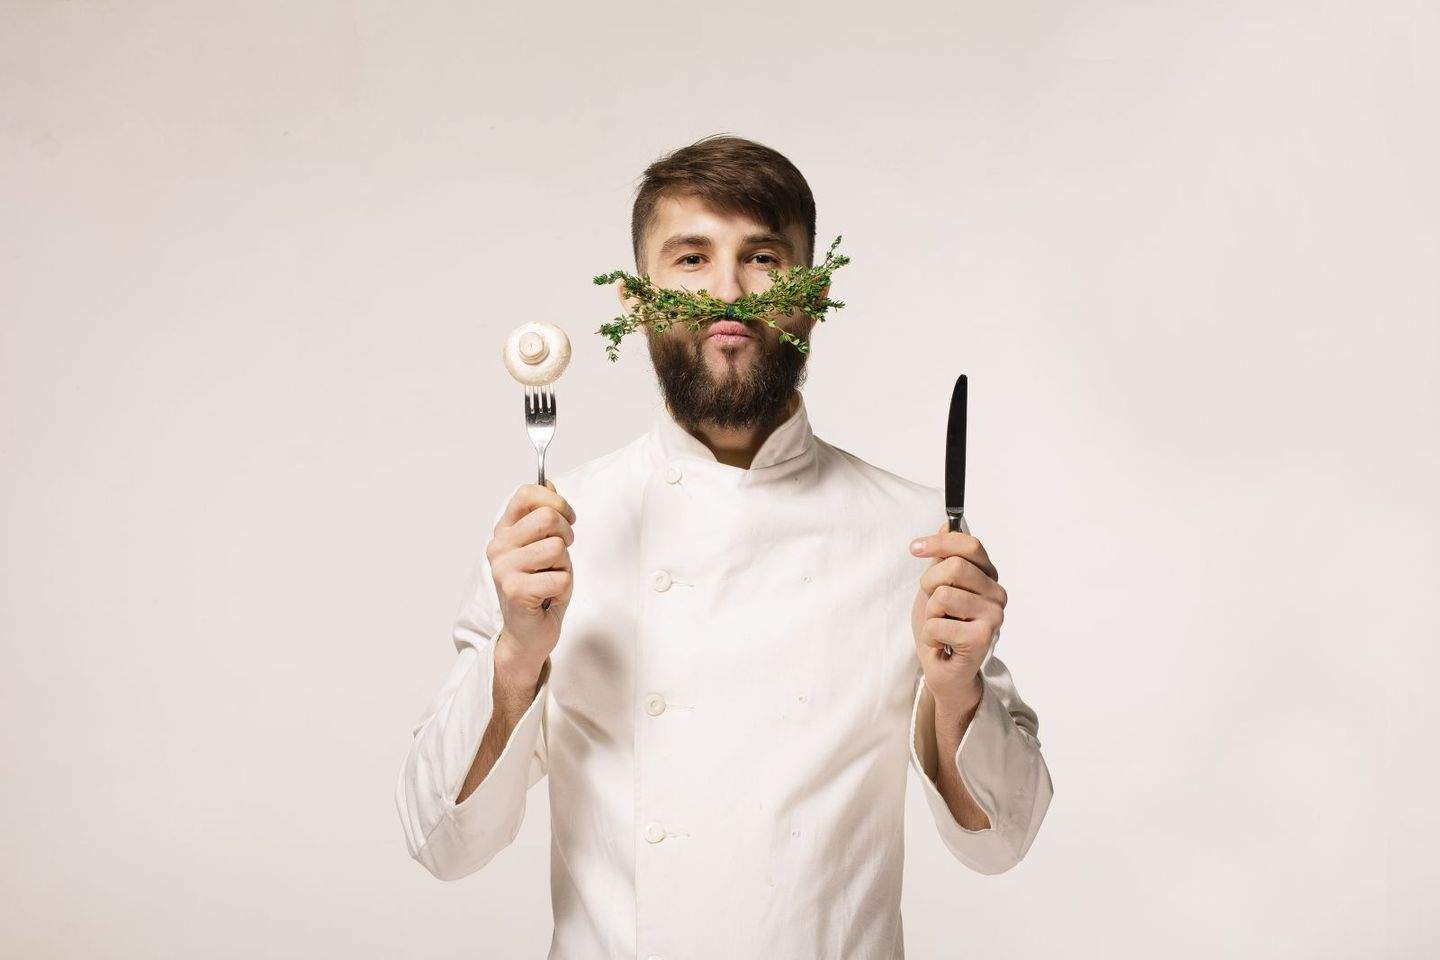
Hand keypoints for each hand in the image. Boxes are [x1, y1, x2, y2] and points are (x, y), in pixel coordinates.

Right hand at [487, 480, 575, 673]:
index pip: (526, 494)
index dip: (556, 501)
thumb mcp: (543, 546)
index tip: (568, 517)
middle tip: (561, 555)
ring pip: (557, 547)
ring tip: (551, 579)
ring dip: (564, 566)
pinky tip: (548, 596)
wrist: (528, 634)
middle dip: (566, 535)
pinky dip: (563, 588)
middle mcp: (498, 547)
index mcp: (504, 531)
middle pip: (547, 517)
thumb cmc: (539, 589)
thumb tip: (548, 482)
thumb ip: (543, 516)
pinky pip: (561, 576)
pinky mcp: (515, 590)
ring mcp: (504, 569)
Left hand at [908, 520, 1006, 713]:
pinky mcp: (982, 638)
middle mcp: (997, 594)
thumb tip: (948, 524)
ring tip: (940, 626)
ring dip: (930, 614)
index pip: (969, 545)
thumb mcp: (937, 586)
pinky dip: (930, 635)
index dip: (939, 542)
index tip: (914, 548)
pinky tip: (942, 644)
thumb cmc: (942, 628)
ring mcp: (993, 616)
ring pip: (943, 595)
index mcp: (988, 577)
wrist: (943, 669)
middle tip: (931, 604)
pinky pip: (938, 623)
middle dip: (929, 583)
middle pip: (954, 567)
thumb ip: (944, 558)